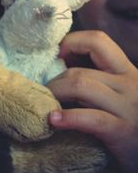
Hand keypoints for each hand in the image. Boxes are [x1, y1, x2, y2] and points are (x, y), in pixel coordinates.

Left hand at [46, 30, 137, 172]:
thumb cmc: (134, 126)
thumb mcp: (121, 97)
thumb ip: (99, 82)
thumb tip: (62, 66)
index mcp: (127, 73)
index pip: (98, 41)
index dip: (72, 43)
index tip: (56, 57)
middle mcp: (129, 84)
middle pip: (79, 71)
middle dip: (53, 82)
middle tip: (43, 96)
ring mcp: (128, 107)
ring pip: (81, 86)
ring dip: (55, 95)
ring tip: (46, 108)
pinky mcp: (124, 131)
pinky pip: (91, 118)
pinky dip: (68, 118)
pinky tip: (53, 121)